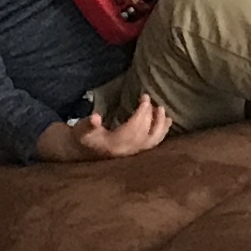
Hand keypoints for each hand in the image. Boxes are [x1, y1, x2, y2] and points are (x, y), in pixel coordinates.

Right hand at [40, 97, 172, 161]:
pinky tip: (167, 122)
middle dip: (150, 115)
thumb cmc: (85, 137)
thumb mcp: (82, 129)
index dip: (142, 113)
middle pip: (145, 133)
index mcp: (115, 144)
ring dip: (160, 125)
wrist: (84, 152)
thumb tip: (95, 117)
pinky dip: (162, 132)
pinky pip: (153, 144)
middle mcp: (127, 150)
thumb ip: (89, 124)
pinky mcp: (137, 152)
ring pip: (153, 141)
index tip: (145, 98)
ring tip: (163, 110)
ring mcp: (133, 153)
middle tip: (149, 100)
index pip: (134, 128)